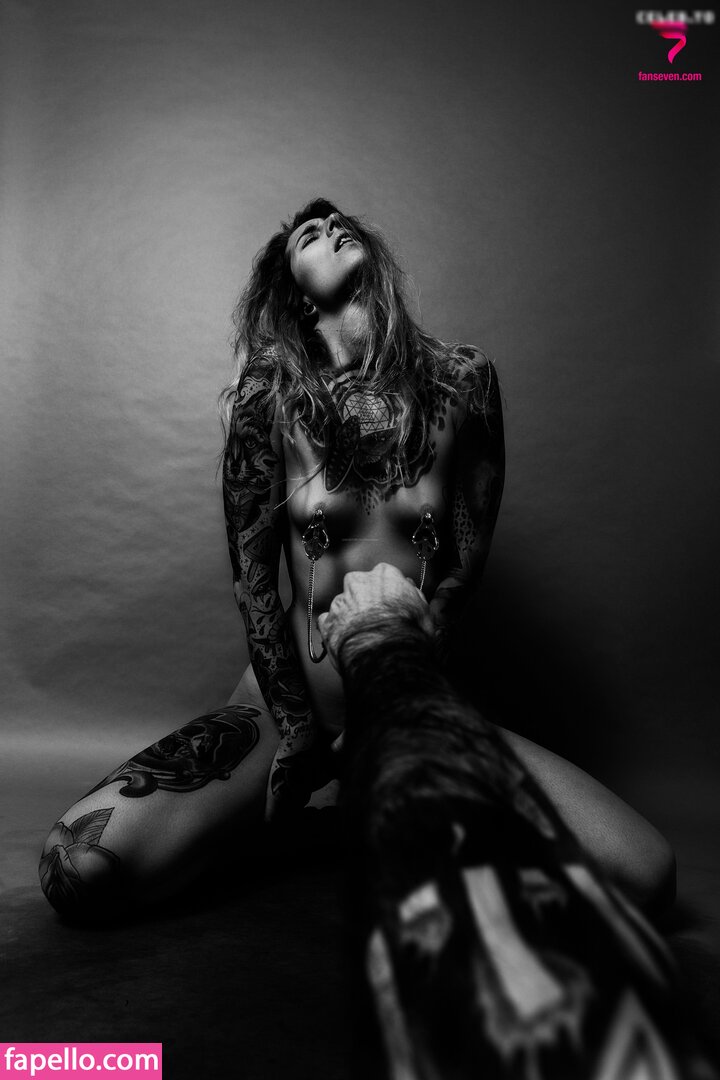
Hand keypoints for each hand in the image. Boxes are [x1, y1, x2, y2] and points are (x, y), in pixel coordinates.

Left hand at [318, 563, 433, 670]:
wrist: (386, 658)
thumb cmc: (410, 633)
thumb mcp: (424, 611)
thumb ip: (413, 595)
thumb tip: (409, 590)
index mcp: (384, 574)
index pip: (384, 575)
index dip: (388, 591)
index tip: (392, 603)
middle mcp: (358, 582)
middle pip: (359, 585)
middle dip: (365, 599)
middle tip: (376, 620)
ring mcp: (340, 601)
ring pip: (343, 604)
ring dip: (350, 616)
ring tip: (363, 636)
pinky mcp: (327, 622)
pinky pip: (328, 623)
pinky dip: (335, 630)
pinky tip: (347, 642)